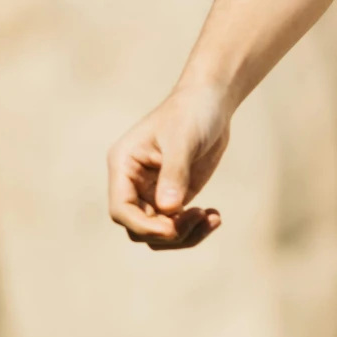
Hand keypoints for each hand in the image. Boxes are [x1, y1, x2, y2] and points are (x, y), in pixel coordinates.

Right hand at [107, 82, 232, 248]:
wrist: (211, 101)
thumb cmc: (192, 112)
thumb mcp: (182, 139)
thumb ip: (174, 173)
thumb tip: (168, 209)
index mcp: (124, 166)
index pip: (121, 209)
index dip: (143, 226)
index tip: (173, 227)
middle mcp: (133, 183)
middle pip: (139, 228)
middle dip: (169, 232)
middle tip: (200, 216)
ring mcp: (152, 192)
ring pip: (159, 233)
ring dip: (185, 234)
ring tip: (212, 219)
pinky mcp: (173, 196)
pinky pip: (177, 226)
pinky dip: (195, 228)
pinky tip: (215, 216)